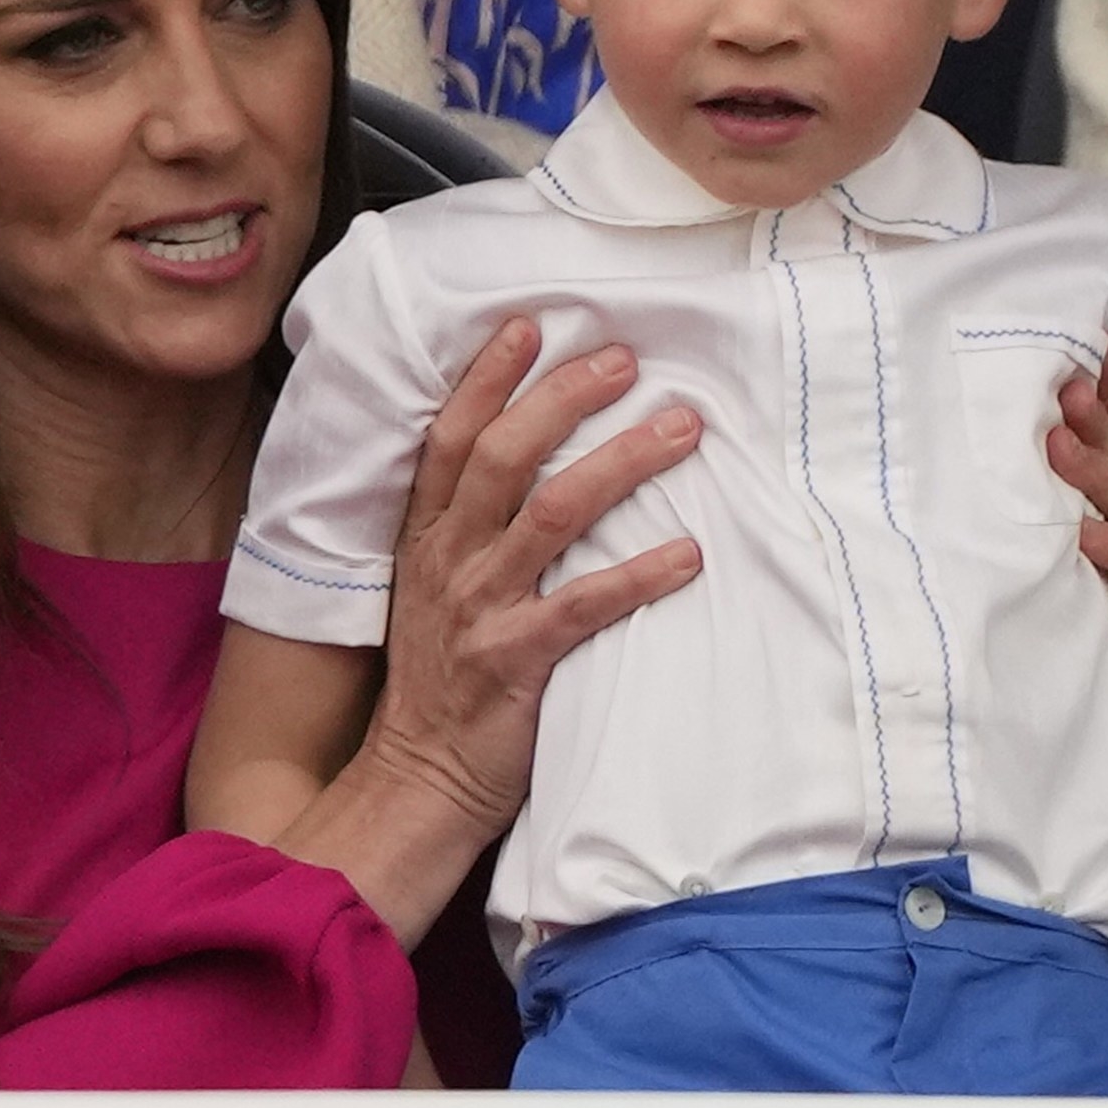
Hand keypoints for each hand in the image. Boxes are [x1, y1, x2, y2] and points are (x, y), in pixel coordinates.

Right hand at [357, 316, 704, 846]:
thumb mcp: (437, 592)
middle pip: (503, 457)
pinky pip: (586, 606)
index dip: (487, 379)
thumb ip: (473, 531)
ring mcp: (481, 610)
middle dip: (564, 399)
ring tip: (682, 430)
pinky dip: (641, 575)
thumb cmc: (442, 682)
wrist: (416, 782)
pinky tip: (691, 554)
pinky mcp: (516, 662)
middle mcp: (449, 562)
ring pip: (552, 513)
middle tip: (626, 360)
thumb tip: (535, 464)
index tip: (527, 325)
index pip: (449, 439)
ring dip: (623, 463)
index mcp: (428, 539)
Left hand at [1049, 339, 1107, 747]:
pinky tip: (1086, 535)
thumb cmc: (1060, 635)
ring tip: (1057, 447)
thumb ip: (1029, 508)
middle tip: (1061, 390)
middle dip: (1097, 424)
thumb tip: (980, 446)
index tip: (1090, 349)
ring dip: (1100, 476)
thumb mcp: (1037, 558)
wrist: (1088, 725)